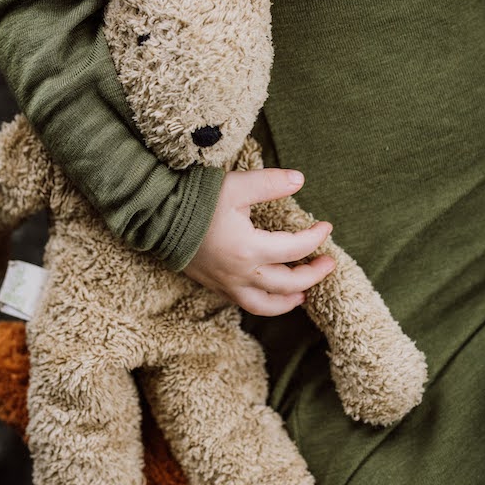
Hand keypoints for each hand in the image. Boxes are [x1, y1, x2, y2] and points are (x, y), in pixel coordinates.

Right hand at [183, 169, 335, 316]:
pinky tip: (271, 292)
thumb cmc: (195, 200)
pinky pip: (245, 304)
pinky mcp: (214, 285)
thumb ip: (270, 183)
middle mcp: (240, 273)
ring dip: (289, 300)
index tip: (326, 227)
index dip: (315, 238)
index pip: (295, 249)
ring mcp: (226, 283)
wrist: (156, 217)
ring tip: (304, 293)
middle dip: (312, 275)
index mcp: (249, 248)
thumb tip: (300, 180)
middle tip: (328, 263)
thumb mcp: (236, 185)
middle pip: (287, 284)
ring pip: (265, 305)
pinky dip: (265, 303)